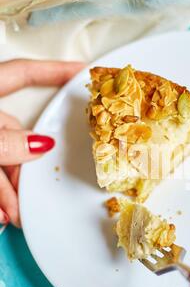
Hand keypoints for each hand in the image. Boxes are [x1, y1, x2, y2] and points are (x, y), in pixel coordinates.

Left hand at [0, 59, 83, 226]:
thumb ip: (4, 141)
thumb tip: (38, 145)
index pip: (24, 73)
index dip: (54, 70)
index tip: (84, 73)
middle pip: (16, 138)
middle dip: (26, 169)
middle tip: (33, 193)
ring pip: (3, 164)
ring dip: (9, 194)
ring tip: (12, 216)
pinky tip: (1, 215)